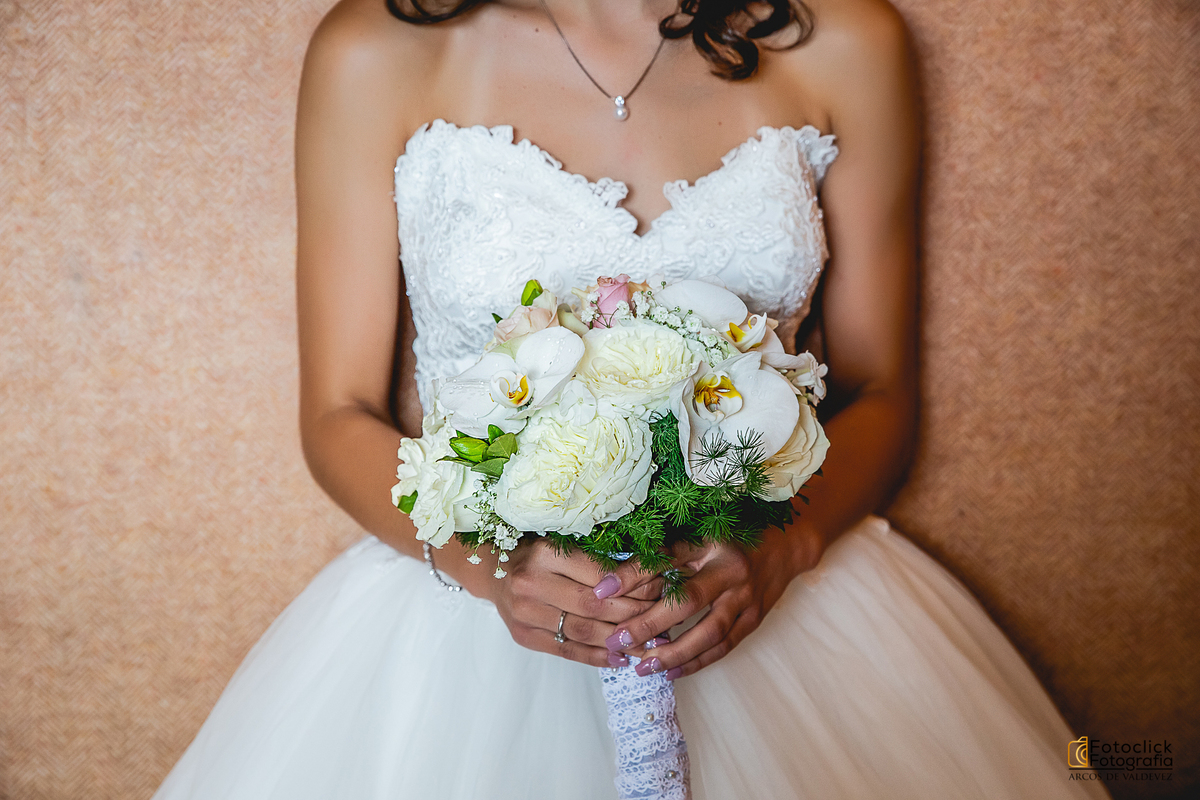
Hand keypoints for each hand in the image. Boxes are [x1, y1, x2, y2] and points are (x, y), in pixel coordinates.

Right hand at [473, 538, 663, 667]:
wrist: (492, 571)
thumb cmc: (536, 553)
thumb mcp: (563, 543)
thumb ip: (597, 559)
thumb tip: (649, 574)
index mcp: (545, 553)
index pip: (600, 575)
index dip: (635, 585)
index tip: (661, 590)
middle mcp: (532, 583)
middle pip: (594, 606)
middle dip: (633, 615)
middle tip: (661, 619)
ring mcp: (525, 614)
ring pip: (584, 632)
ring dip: (621, 641)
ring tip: (649, 644)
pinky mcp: (525, 637)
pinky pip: (568, 651)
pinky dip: (597, 657)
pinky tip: (621, 658)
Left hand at [603, 522, 825, 678]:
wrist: (787, 546)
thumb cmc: (732, 536)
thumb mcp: (699, 534)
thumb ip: (666, 551)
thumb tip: (619, 575)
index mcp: (710, 542)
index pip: (665, 558)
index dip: (631, 574)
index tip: (600, 590)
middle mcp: (730, 569)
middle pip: (687, 601)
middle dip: (649, 625)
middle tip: (617, 641)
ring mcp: (746, 597)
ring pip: (708, 633)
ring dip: (674, 653)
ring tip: (642, 667)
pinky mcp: (754, 618)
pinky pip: (724, 646)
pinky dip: (697, 662)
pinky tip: (672, 671)